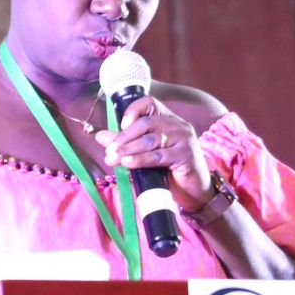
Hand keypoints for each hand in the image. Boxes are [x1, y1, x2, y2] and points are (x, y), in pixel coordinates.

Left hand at [93, 96, 211, 208]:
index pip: (149, 103)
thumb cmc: (170, 170)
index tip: (121, 125)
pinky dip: (141, 159)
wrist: (193, 191)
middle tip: (109, 150)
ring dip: (129, 150)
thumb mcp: (145, 154)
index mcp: (167, 119)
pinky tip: (128, 163)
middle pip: (146, 123)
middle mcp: (177, 125)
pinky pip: (159, 155)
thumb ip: (125, 143)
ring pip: (150, 140)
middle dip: (124, 137)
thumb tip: (100, 136)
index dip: (133, 111)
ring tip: (113, 159)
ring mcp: (183, 139)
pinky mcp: (186, 155)